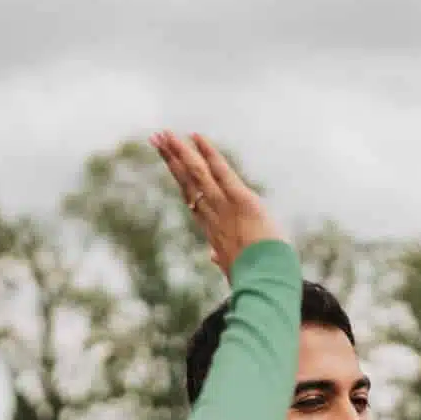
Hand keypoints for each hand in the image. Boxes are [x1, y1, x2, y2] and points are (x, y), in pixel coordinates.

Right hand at [151, 131, 284, 276]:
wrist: (264, 285)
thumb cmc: (253, 279)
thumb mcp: (234, 269)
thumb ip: (222, 259)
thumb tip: (212, 257)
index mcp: (212, 230)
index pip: (192, 197)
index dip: (180, 178)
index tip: (168, 162)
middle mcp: (213, 216)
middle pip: (187, 182)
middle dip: (171, 159)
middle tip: (156, 139)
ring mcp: (226, 208)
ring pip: (198, 175)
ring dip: (180, 152)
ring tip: (165, 134)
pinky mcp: (243, 201)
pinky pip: (222, 173)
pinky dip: (209, 154)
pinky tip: (196, 136)